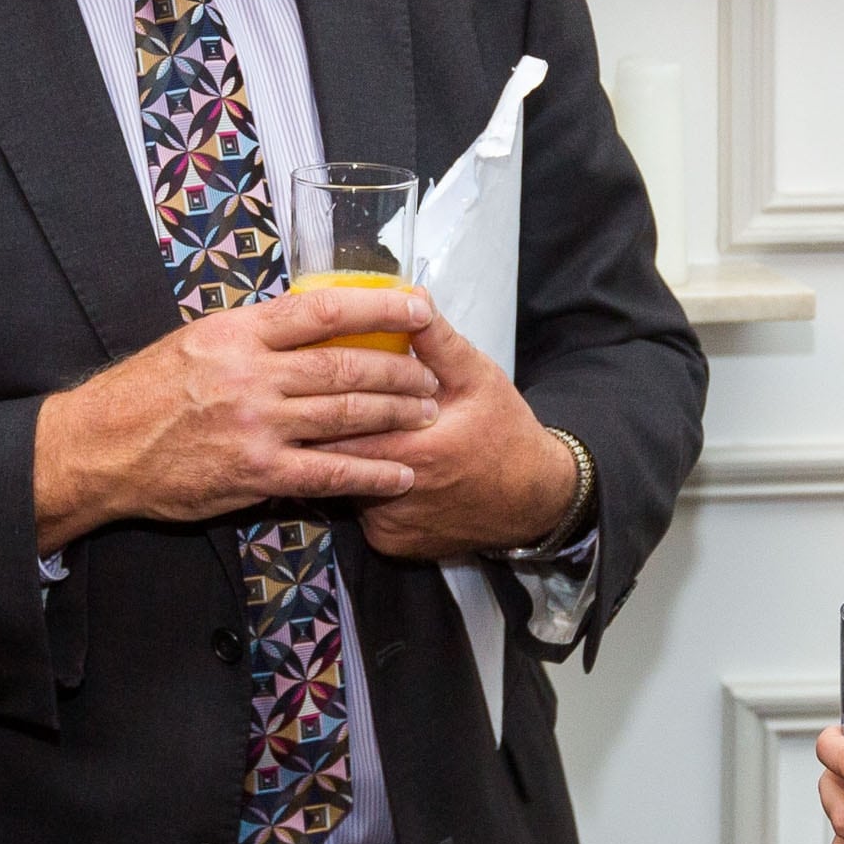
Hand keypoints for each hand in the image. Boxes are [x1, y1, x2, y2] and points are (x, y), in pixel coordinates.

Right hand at [32, 284, 436, 548]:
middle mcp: (251, 374)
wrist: (101, 447)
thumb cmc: (144, 392)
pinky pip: (329, 472)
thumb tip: (306, 324)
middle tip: (431, 374)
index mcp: (238, 333)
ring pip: (346, 414)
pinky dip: (372, 473)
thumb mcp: (195, 341)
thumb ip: (252, 335)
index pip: (325, 310)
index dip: (381, 304)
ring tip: (427, 414)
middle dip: (400, 369)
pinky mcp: (256, 472)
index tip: (419, 305)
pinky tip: (400, 473)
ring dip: (396, 415)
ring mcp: (256, 425)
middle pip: (346, 364)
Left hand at [320, 305, 577, 560]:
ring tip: (335, 433)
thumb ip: (438, 342)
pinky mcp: (390, 545)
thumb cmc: (505, 433)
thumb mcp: (478, 377)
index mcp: (417, 450)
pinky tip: (373, 469)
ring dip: (339, 460)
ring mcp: (391, 526)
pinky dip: (359, 490)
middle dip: (319, 431)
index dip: (323, 403)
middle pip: (332, 459)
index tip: (311, 383)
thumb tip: (411, 298)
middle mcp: (398, 496)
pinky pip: (359, 513)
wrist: (533, 500)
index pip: (343, 426)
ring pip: (342, 486)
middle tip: (310, 406)